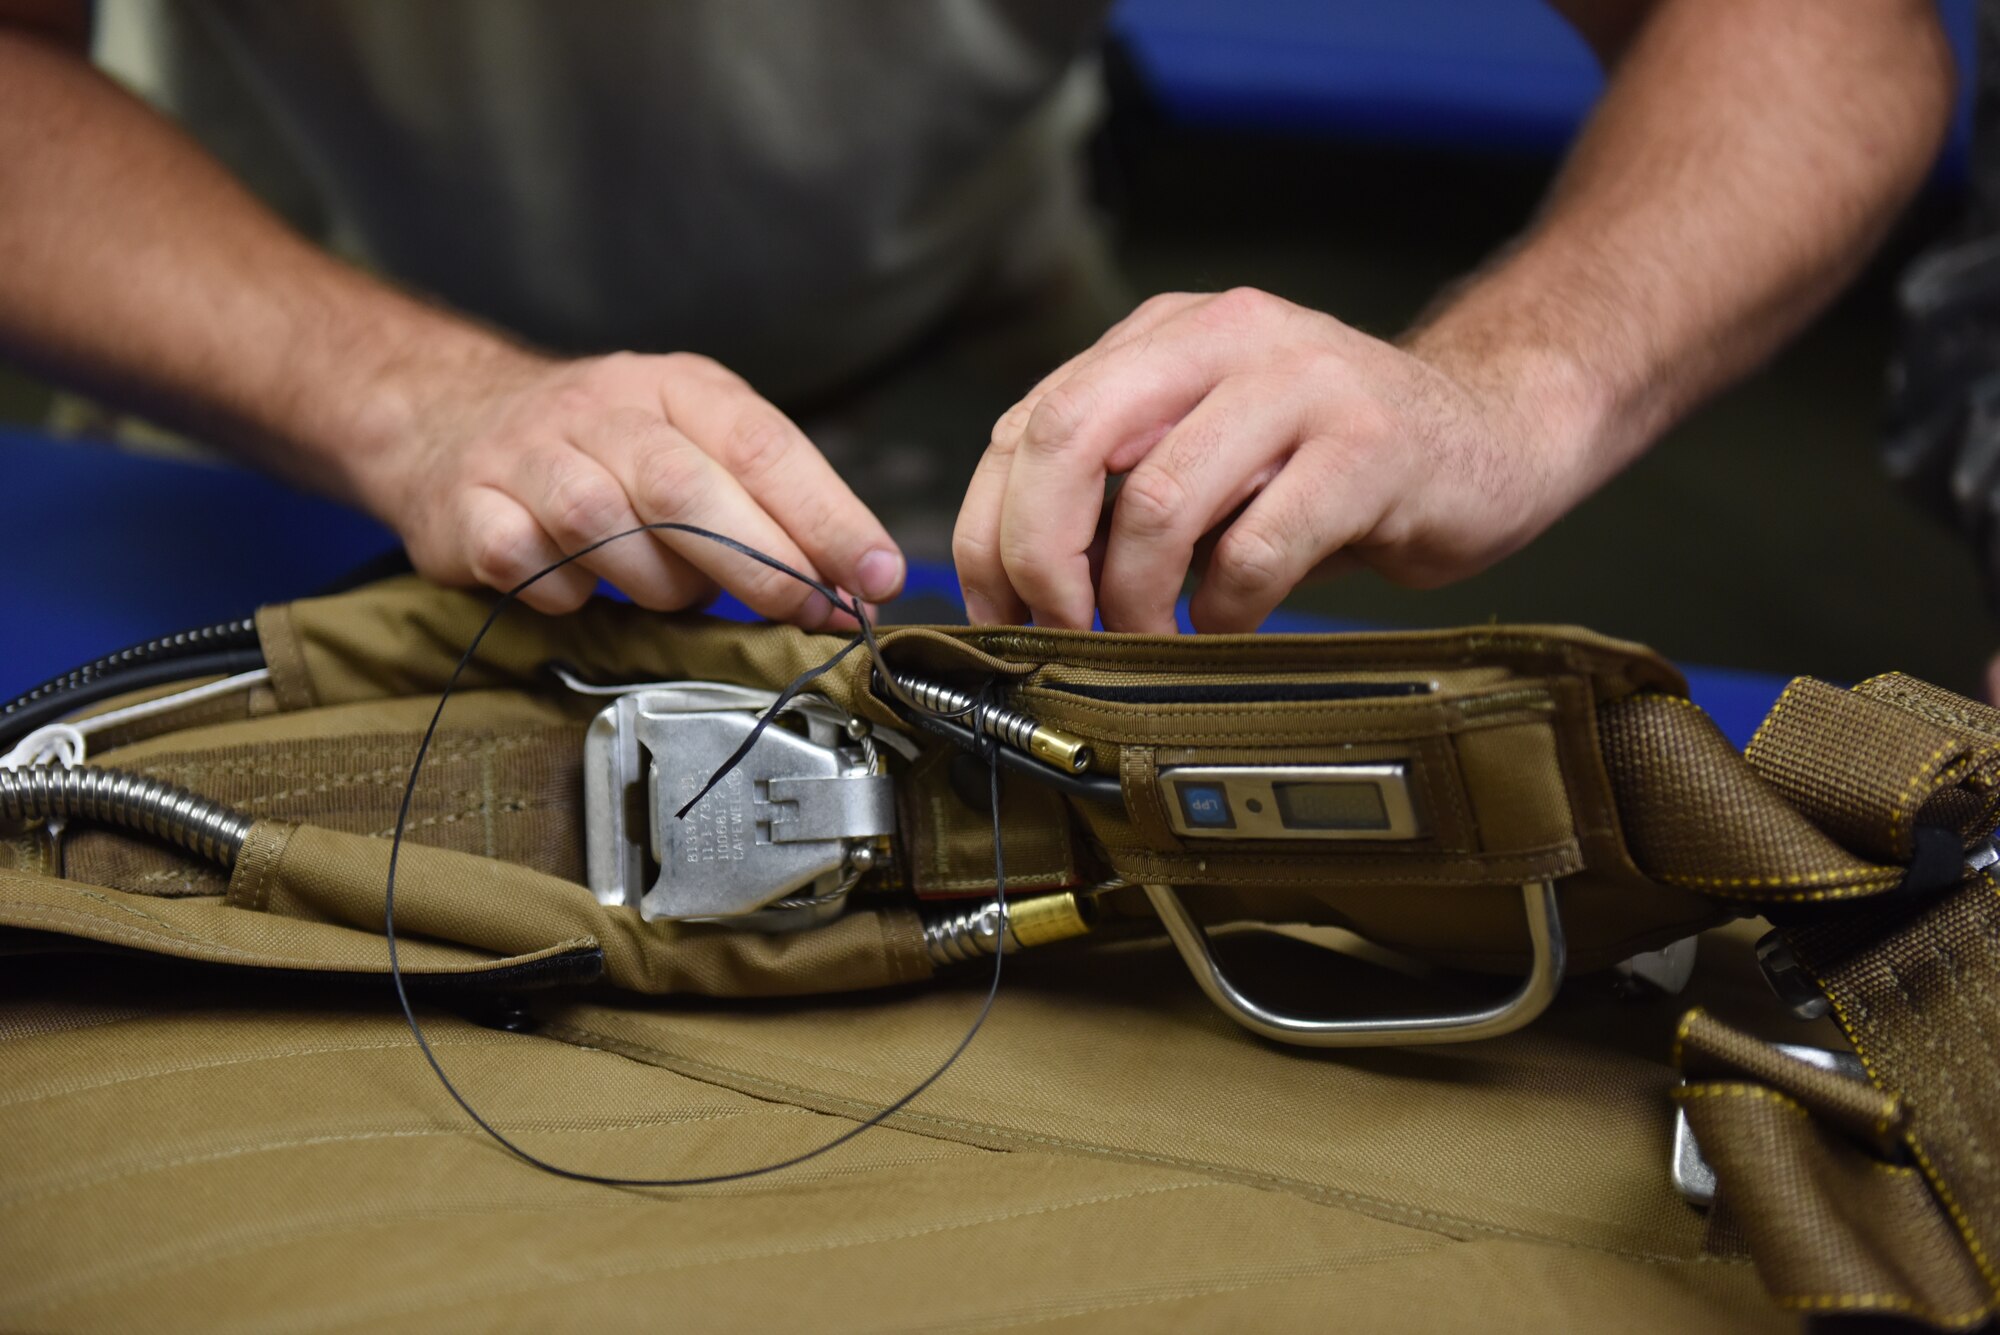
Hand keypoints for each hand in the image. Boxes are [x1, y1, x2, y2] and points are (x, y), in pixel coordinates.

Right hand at [350, 349, 904, 621]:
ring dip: (656, 582)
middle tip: (810, 613)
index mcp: (675, 388)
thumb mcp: (694, 449)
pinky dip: (565, 593)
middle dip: (761, 562)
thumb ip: (769, 510)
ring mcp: (528, 453)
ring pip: (606, 526)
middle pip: (686, 485)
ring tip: (670, 592)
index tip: (877, 575)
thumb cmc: (601, 452)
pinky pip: (527, 564)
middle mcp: (602, 408)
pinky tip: (578, 589)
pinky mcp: (467, 506)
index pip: (763, 445)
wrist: (447, 419)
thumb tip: (855, 588)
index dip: (827, 515)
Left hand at [953, 288, 1593, 632]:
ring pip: (1158, 500)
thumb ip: (1122, 480)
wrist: (1495, 431)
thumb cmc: (1339, 460)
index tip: (998, 615)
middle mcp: (1224, 336)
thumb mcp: (1212, 446)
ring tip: (1151, 638)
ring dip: (1134, 599)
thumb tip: (1015, 581)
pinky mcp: (1369, 446)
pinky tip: (1231, 623)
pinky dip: (1223, 610)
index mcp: (1166, 335)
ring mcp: (1301, 382)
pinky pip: (1256, 548)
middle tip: (1058, 631)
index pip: (1028, 423)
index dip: (991, 532)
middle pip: (1069, 439)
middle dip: (1041, 557)